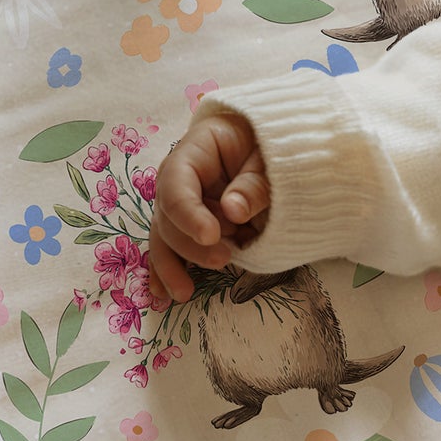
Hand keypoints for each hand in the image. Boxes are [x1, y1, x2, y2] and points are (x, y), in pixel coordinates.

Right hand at [148, 112, 270, 304]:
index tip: (210, 235)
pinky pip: (173, 249)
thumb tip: (233, 211)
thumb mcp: (270, 159)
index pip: (177, 182)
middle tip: (224, 258)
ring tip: (184, 292)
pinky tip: (164, 292)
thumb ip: (254, 184)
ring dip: (172, 266)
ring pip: (165, 237)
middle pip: (168, 215)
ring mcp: (183, 205)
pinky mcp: (191, 227)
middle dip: (190, 244)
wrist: (275, 152)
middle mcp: (180, 179)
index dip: (189, 212)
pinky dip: (169, 270)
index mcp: (195, 151)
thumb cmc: (271, 148)